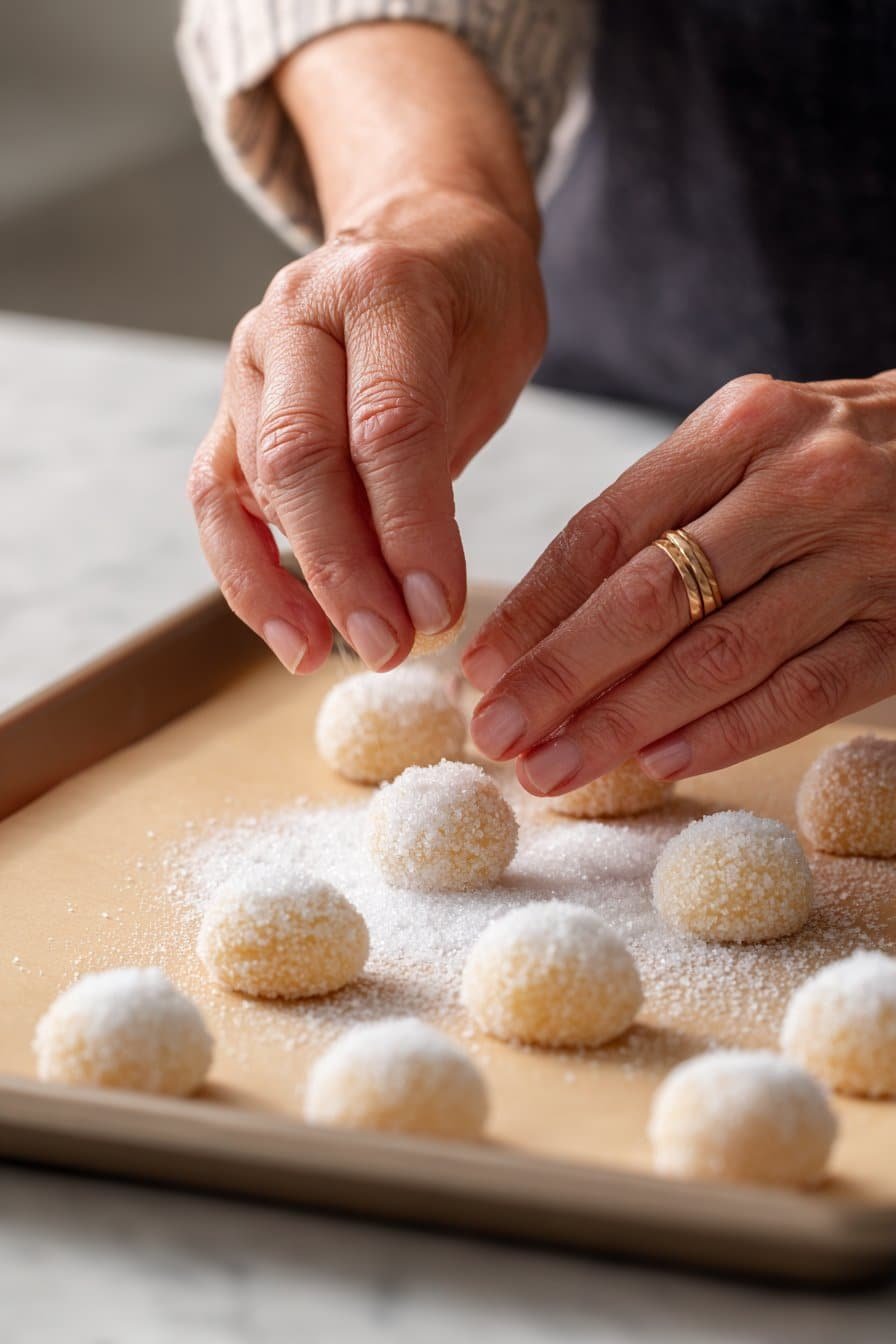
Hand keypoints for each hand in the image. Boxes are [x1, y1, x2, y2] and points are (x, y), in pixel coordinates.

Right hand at [188, 21, 543, 673]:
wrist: (419, 242)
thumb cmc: (469, 311)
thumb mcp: (495, 358)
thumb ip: (447, 458)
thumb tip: (419, 598)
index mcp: (381, 287)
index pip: (387, 423)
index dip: (412, 527)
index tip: (438, 609)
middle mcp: (298, 317)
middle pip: (301, 458)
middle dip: (346, 569)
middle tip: (392, 646)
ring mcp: (251, 363)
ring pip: (255, 484)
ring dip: (303, 584)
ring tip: (353, 650)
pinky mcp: (227, 413)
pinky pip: (216, 505)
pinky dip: (249, 579)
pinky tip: (295, 638)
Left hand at [464, 373, 895, 791]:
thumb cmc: (832, 458)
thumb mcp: (748, 446)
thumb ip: (660, 514)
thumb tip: (540, 622)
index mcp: (739, 427)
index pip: (606, 530)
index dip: (533, 609)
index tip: (478, 669)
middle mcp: (798, 484)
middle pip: (651, 597)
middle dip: (561, 675)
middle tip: (496, 733)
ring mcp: (858, 556)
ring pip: (720, 654)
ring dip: (624, 721)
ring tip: (554, 767)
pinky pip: (804, 691)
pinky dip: (727, 733)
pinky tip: (660, 764)